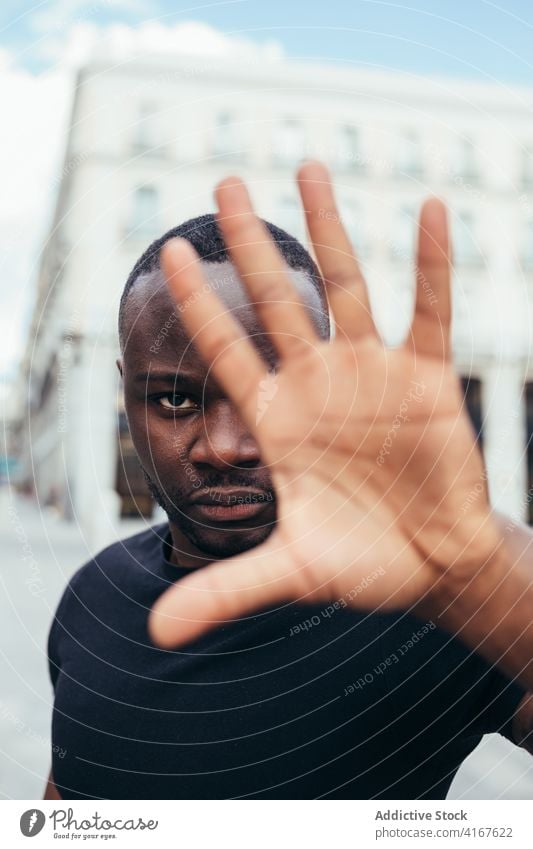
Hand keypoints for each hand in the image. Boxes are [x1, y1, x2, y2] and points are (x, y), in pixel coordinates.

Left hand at [148, 160, 503, 647]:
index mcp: (277, 422)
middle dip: (249, 245)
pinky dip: (431, 264)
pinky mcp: (426, 379)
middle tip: (221, 182)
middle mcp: (317, 384)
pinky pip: (429, 310)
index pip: (226, 350)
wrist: (430, 565)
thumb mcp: (289, 573)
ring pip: (346, 286)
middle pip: (276, 300)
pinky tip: (431, 210)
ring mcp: (371, 374)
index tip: (169, 254)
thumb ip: (225, 591)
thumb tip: (154, 635)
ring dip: (329, 228)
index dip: (198, 305)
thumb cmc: (359, 563)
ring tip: (307, 166)